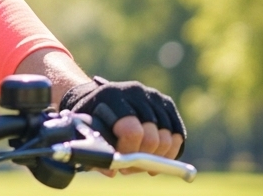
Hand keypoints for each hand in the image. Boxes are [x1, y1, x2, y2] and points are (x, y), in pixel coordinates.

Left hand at [59, 77, 184, 174]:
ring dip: (157, 158)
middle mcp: (135, 92)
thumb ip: (96, 153)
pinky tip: (155, 157)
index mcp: (112, 96)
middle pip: (153, 137)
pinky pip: (178, 133)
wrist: (96, 98)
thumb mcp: (84, 134)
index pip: (133, 131)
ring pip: (169, 138)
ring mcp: (153, 95)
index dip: (130, 152)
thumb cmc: (89, 119)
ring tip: (139, 161)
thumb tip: (113, 171)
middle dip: (143, 158)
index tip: (122, 163)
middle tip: (129, 167)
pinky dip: (170, 150)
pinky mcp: (165, 102)